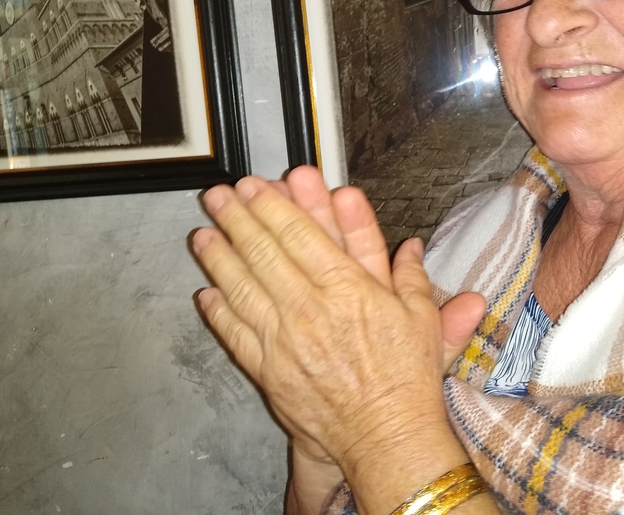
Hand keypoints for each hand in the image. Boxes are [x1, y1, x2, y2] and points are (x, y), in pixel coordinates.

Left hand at [193, 178, 455, 467]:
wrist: (385, 436)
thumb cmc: (404, 380)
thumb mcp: (420, 318)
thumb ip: (411, 277)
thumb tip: (409, 247)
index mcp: (347, 288)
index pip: (300, 234)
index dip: (274, 205)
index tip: (257, 186)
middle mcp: (309, 308)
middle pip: (264, 252)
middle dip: (238, 218)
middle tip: (220, 195)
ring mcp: (283, 340)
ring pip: (241, 287)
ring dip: (219, 257)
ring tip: (203, 233)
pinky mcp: (268, 370)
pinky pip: (236, 334)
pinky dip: (218, 312)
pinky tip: (207, 292)